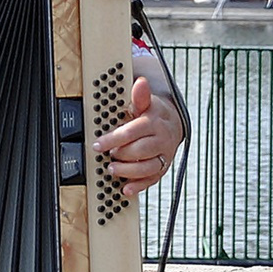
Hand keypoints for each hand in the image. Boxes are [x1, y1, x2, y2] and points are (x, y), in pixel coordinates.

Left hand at [92, 73, 183, 196]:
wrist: (173, 124)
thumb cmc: (152, 114)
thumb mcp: (145, 103)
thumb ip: (140, 96)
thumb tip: (140, 83)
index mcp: (154, 122)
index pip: (133, 131)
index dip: (114, 139)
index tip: (98, 144)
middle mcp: (161, 139)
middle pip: (141, 150)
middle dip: (122, 155)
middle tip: (108, 155)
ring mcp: (163, 155)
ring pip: (147, 167)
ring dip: (128, 171)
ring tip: (112, 169)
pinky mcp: (163, 168)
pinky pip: (152, 180)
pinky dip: (139, 186)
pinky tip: (126, 188)